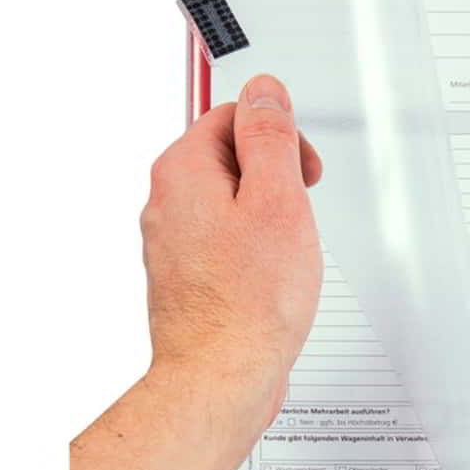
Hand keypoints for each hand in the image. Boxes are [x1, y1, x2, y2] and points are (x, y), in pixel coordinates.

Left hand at [140, 74, 322, 433]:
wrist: (221, 377)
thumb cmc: (248, 304)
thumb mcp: (277, 201)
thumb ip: (270, 138)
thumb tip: (265, 92)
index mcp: (183, 171)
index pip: (234, 115)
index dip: (280, 137)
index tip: (302, 171)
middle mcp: (167, 202)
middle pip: (230, 158)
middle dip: (275, 179)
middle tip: (298, 213)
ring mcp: (173, 242)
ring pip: (230, 202)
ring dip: (266, 217)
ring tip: (285, 253)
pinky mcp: (186, 275)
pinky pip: (225, 240)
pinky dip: (253, 249)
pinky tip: (270, 278)